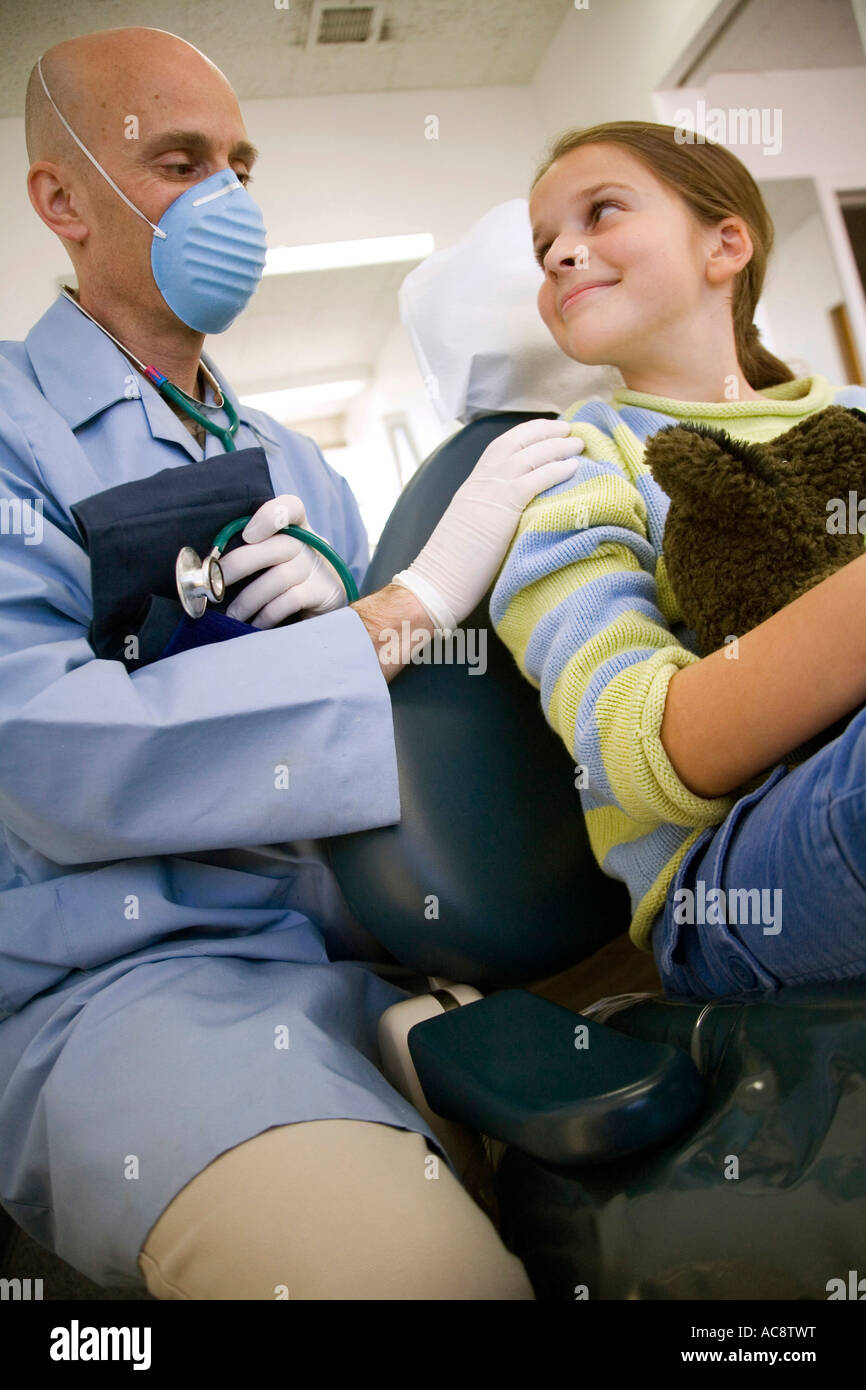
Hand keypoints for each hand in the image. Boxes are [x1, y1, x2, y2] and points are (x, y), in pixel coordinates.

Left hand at [219, 494, 345, 627]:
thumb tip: (209, 565)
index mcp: (297, 528)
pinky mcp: (323, 593)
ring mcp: (318, 568)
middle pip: (275, 546)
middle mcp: (310, 544)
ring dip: (247, 600)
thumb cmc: (291, 579)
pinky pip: (288, 602)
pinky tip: (254, 625)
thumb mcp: (277, 558)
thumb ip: (254, 551)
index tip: (247, 535)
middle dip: (238, 565)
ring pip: (277, 578)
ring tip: (231, 615)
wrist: (329, 605)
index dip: (270, 516)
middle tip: (213, 584)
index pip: (291, 507)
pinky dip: (266, 615)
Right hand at [394, 418, 583, 628]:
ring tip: (577, 443)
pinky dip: (557, 469)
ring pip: (530, 454)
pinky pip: (536, 478)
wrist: (438, 580)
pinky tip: (574, 466)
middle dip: (545, 430)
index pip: (503, 445)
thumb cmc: (455, 564)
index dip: (528, 433)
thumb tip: (511, 513)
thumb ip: (490, 510)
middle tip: (569, 428)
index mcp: (474, 483)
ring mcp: (491, 490)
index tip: (548, 430)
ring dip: (557, 445)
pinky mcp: (503, 506)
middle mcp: (482, 479)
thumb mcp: (472, 525)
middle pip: (517, 440)